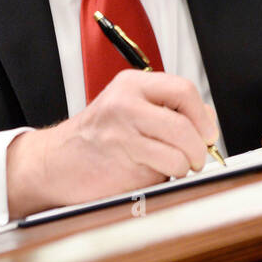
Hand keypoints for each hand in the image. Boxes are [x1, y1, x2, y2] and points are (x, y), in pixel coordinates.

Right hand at [6, 70, 219, 218]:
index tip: (208, 133)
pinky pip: (165, 171)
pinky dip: (168, 177)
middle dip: (199, 147)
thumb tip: (208, 124)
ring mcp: (122, 132)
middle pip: (185, 124)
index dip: (202, 116)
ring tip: (172, 167)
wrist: (53, 163)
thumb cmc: (95, 139)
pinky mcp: (122, 162)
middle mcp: (126, 103)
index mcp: (131, 84)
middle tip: (197, 157)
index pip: (184, 90)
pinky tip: (152, 173)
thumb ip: (166, 111)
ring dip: (184, 166)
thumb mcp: (128, 109)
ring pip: (179, 151)